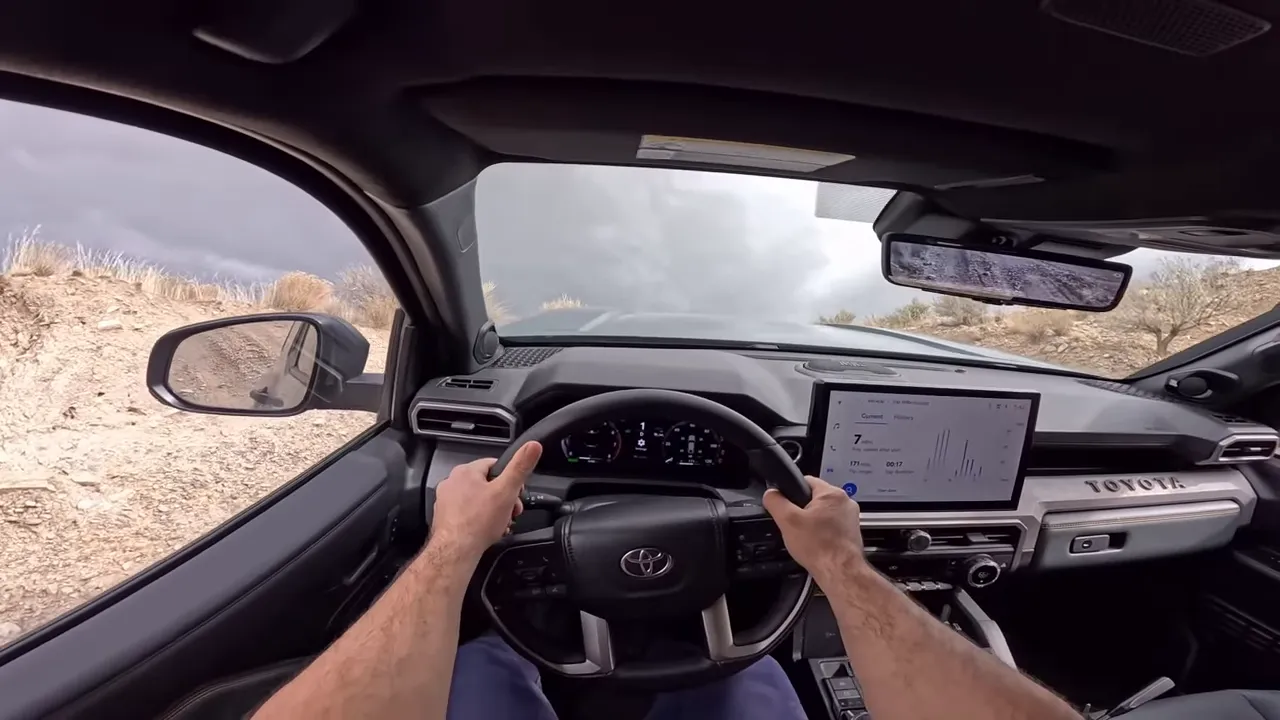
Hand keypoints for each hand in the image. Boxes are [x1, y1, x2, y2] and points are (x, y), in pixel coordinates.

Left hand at [430, 441, 542, 561]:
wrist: (456, 551)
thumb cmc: (478, 522)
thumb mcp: (507, 490)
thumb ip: (520, 467)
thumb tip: (532, 446)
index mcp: (466, 472)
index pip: (494, 465)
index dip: (510, 479)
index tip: (517, 492)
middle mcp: (452, 483)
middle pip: (486, 484)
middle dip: (503, 498)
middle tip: (511, 511)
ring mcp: (446, 501)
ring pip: (478, 501)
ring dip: (493, 511)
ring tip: (500, 524)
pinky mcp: (445, 518)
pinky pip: (467, 514)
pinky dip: (479, 521)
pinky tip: (487, 531)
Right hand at [763, 476, 864, 583]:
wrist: (840, 572)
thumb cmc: (820, 548)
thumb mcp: (787, 521)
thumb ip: (775, 502)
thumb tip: (771, 493)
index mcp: (832, 493)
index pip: (806, 480)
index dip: (792, 492)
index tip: (787, 505)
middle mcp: (846, 503)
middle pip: (815, 499)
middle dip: (803, 511)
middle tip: (796, 525)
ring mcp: (851, 518)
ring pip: (824, 514)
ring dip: (814, 523)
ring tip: (807, 537)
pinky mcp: (851, 533)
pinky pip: (832, 527)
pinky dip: (823, 534)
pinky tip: (817, 544)